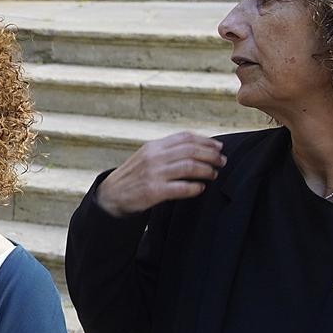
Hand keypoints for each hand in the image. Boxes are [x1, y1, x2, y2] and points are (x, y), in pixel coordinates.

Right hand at [94, 132, 224, 216]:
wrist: (111, 195)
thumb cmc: (133, 177)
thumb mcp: (146, 156)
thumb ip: (166, 151)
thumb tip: (196, 147)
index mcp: (154, 146)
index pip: (185, 137)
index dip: (206, 140)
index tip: (218, 147)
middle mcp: (154, 157)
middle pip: (191, 150)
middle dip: (211, 155)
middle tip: (221, 161)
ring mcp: (154, 174)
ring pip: (190, 167)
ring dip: (207, 170)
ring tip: (213, 174)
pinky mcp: (154, 191)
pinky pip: (182, 188)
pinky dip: (195, 188)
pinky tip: (200, 188)